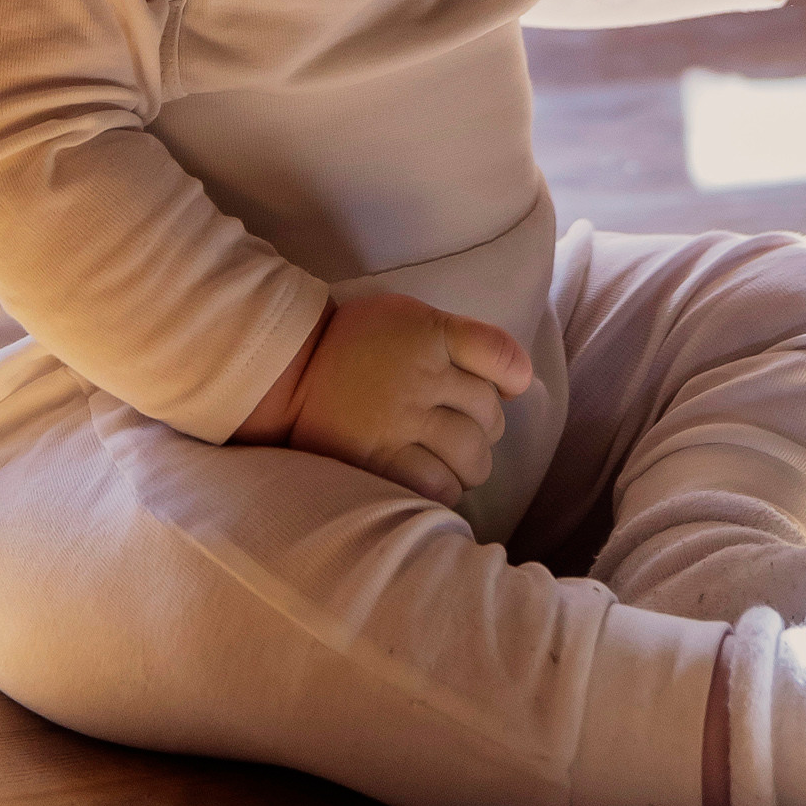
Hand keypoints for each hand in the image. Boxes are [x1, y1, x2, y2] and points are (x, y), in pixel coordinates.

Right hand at [240, 294, 534, 505]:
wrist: (289, 371)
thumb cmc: (357, 343)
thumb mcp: (408, 317)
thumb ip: (457, 339)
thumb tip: (512, 381)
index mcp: (430, 335)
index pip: (501, 355)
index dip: (515, 376)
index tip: (509, 387)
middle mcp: (420, 377)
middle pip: (490, 415)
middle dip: (487, 426)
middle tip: (464, 426)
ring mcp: (399, 422)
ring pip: (471, 456)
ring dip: (472, 463)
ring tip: (454, 458)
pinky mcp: (378, 461)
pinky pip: (437, 486)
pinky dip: (446, 488)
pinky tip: (436, 478)